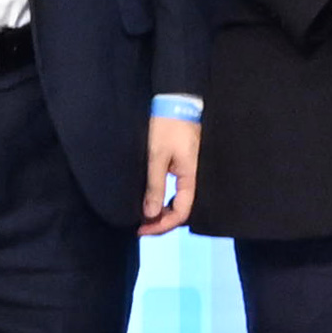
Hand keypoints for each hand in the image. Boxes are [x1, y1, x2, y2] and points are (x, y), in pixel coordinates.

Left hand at [141, 114, 202, 237]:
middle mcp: (191, 178)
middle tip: (140, 228)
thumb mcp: (157, 157)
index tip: (141, 230)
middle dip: (161, 223)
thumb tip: (150, 214)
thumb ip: (155, 186)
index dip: (162, 225)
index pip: (181, 212)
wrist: (176, 102)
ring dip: (162, 213)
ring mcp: (186, 172)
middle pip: (181, 211)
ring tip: (143, 218)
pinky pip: (175, 192)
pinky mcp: (181, 166)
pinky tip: (151, 202)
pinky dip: (164, 201)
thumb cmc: (167, 127)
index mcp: (189, 177)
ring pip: (178, 202)